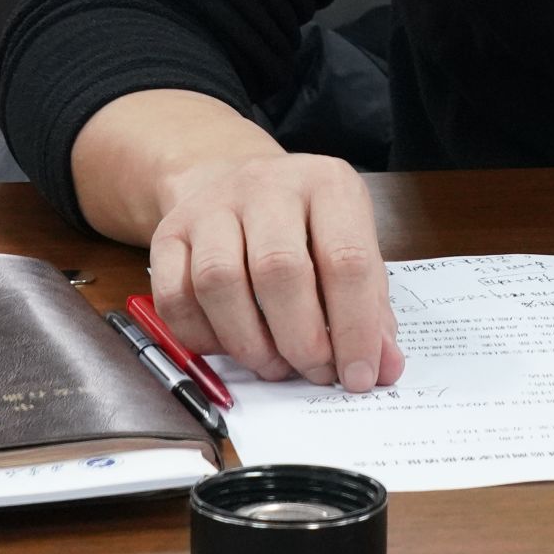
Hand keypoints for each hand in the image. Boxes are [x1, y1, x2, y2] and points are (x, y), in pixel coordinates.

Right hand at [147, 153, 405, 391]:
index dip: (354, 327)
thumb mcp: (350, 243)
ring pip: (220, 282)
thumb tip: (384, 368)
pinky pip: (175, 296)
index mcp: (328, 185)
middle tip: (314, 373)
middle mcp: (269, 186)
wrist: (234, 178)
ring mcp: (213, 206)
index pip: (347, 259)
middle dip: (301, 339)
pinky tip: (228, 347)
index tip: (358, 376)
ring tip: (273, 365)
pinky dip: (201, 337)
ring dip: (249, 342)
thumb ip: (369, 305)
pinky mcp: (169, 233)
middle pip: (279, 270)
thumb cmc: (304, 222)